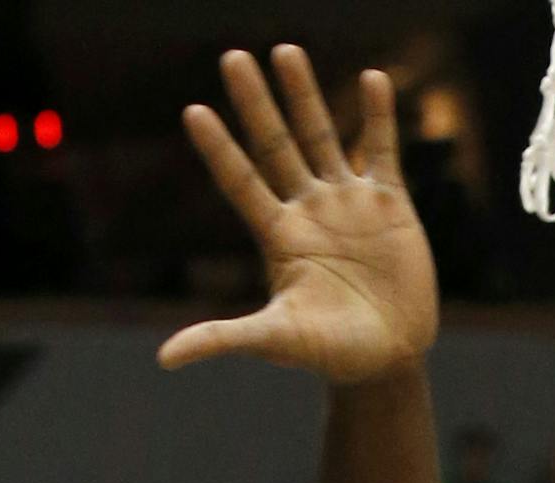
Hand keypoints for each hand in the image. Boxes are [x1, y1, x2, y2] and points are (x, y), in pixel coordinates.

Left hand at [159, 47, 436, 383]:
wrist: (388, 359)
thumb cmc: (330, 353)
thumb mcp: (276, 341)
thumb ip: (223, 338)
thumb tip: (164, 359)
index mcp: (278, 236)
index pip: (240, 181)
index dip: (218, 149)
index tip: (192, 111)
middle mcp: (307, 210)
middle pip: (274, 145)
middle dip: (255, 103)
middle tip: (232, 57)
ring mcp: (347, 202)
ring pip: (321, 136)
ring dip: (305, 95)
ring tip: (285, 51)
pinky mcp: (390, 204)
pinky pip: (380, 150)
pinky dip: (378, 116)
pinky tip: (372, 79)